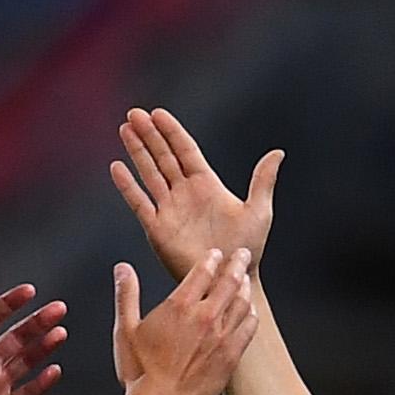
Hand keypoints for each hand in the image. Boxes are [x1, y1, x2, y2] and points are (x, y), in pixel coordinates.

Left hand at [0, 284, 66, 394]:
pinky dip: (42, 383)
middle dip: (37, 322)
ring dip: (44, 347)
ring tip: (60, 334)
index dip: (10, 303)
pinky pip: (28, 393)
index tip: (29, 291)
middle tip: (58, 309)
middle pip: (17, 336)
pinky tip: (54, 371)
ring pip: (27, 360)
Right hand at [112, 107, 281, 284]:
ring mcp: (170, 209)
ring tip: (124, 129)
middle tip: (134, 113)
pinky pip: (140, 203)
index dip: (171, 131)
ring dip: (137, 152)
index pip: (184, 150)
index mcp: (206, 184)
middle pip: (163, 156)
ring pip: (150, 174)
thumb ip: (263, 180)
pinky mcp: (158, 229)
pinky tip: (117, 167)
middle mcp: (185, 193)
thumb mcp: (259, 211)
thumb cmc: (247, 249)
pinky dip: (128, 186)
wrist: (230, 280)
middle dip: (149, 135)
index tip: (157, 113)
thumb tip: (278, 152)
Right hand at [113, 247, 256, 394]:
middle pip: (229, 282)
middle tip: (242, 254)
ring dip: (245, 287)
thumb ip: (126, 295)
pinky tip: (250, 312)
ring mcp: (221, 336)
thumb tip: (123, 268)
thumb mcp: (125, 329)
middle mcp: (204, 317)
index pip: (202, 271)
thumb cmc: (140, 370)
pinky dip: (251, 315)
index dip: (211, 258)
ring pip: (242, 303)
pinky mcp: (231, 355)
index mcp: (179, 306)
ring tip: (245, 280)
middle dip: (236, 264)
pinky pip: (248, 328)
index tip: (216, 254)